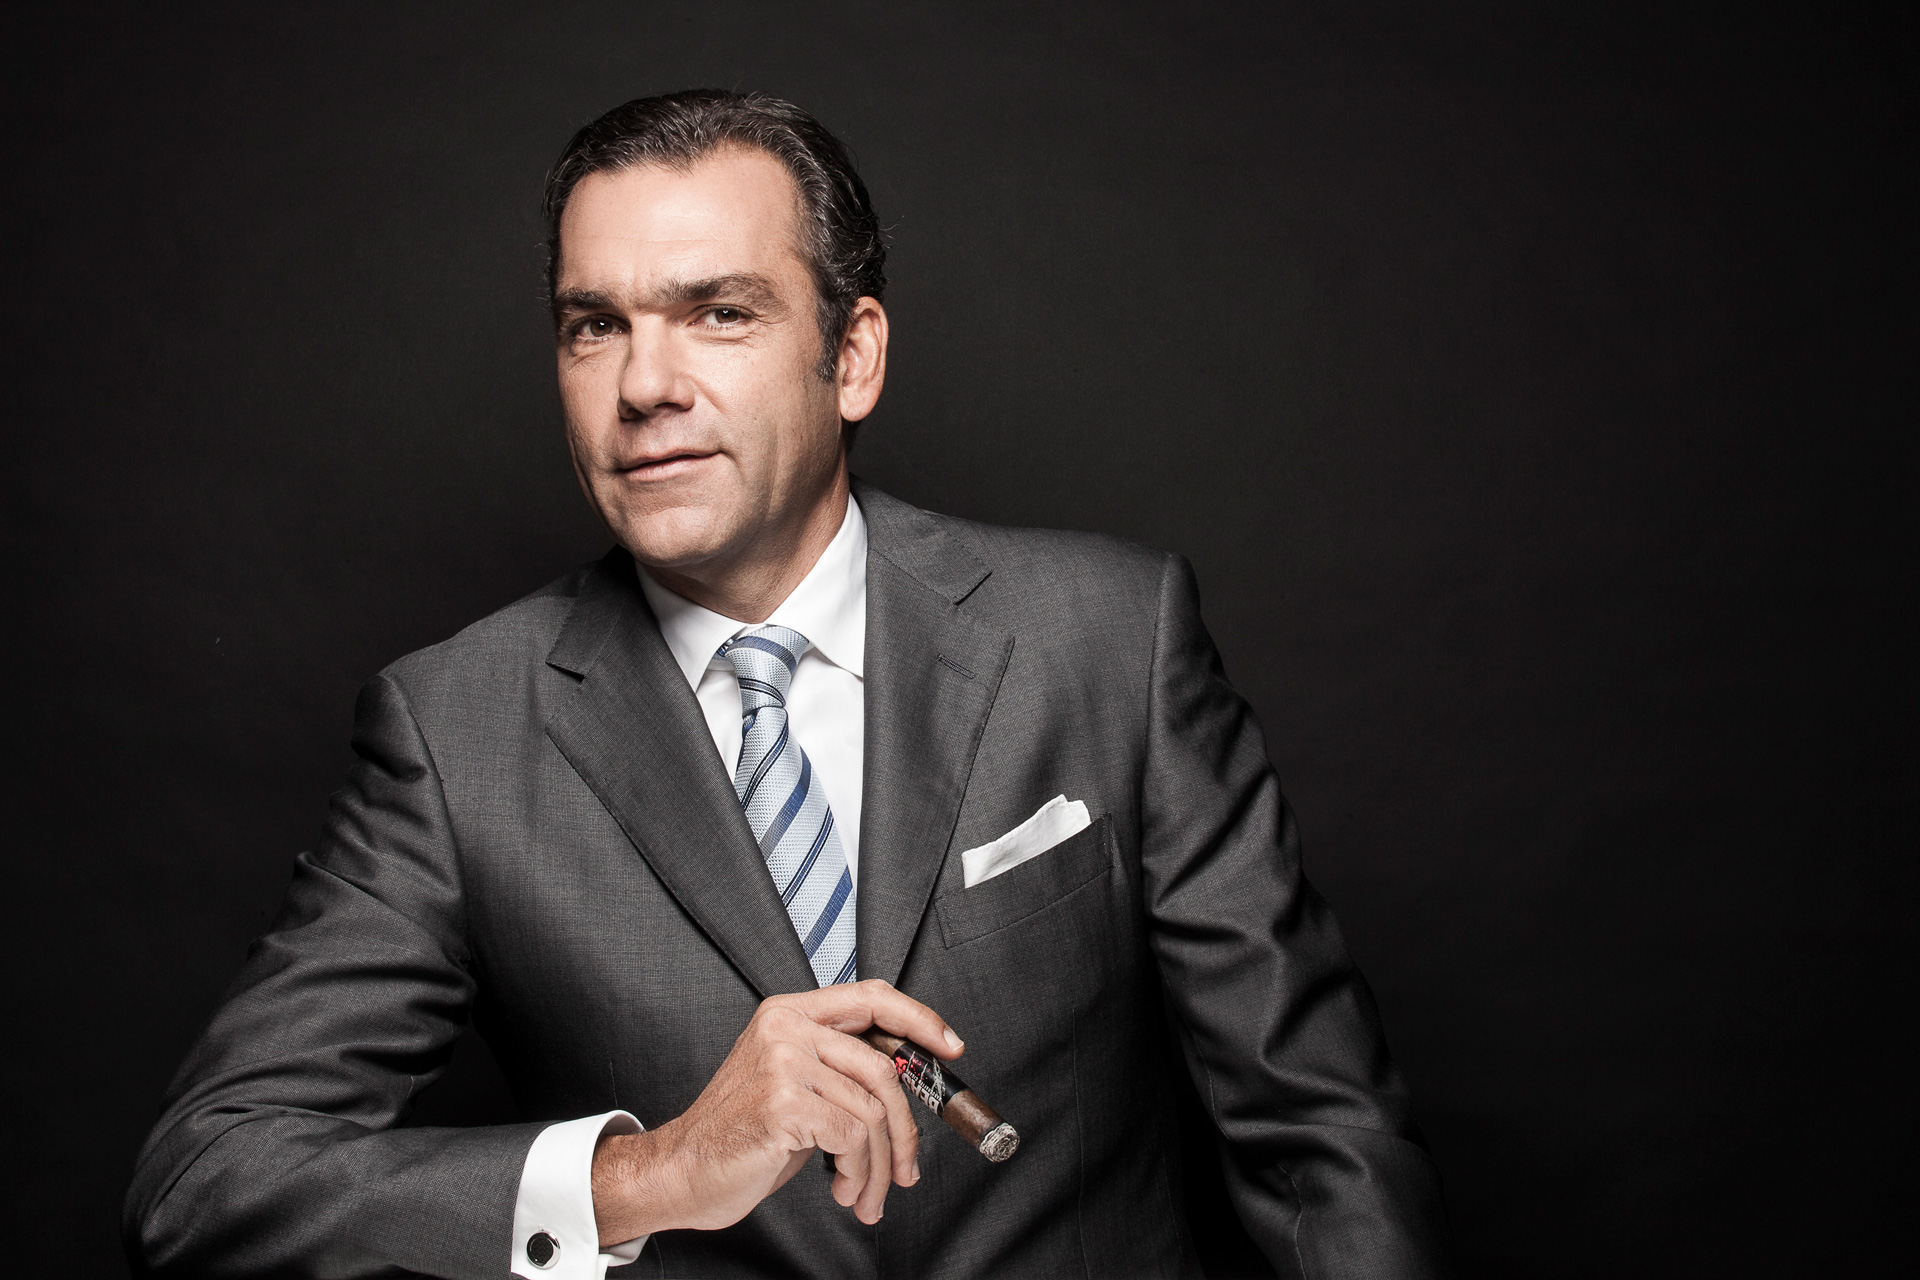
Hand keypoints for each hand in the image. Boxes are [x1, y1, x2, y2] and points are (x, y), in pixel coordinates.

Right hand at [589, 979, 963, 1243]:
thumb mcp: (792, 1083)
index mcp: (789, 1013)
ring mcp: (784, 1062)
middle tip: (906, 1166)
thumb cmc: (739, 1133)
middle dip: (906, 1129)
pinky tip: (841, 1187)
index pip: (871, 996)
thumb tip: (907, 1076)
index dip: (919, 1020)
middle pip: (883, 1068)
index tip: (949, 1046)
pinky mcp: (785, 1102)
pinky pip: (853, 1137)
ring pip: (872, 1111)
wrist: (682, 1170)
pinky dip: (858, 1173)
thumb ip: (838, 1067)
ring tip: (863, 1190)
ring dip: (878, 1165)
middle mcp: (786, 1028)